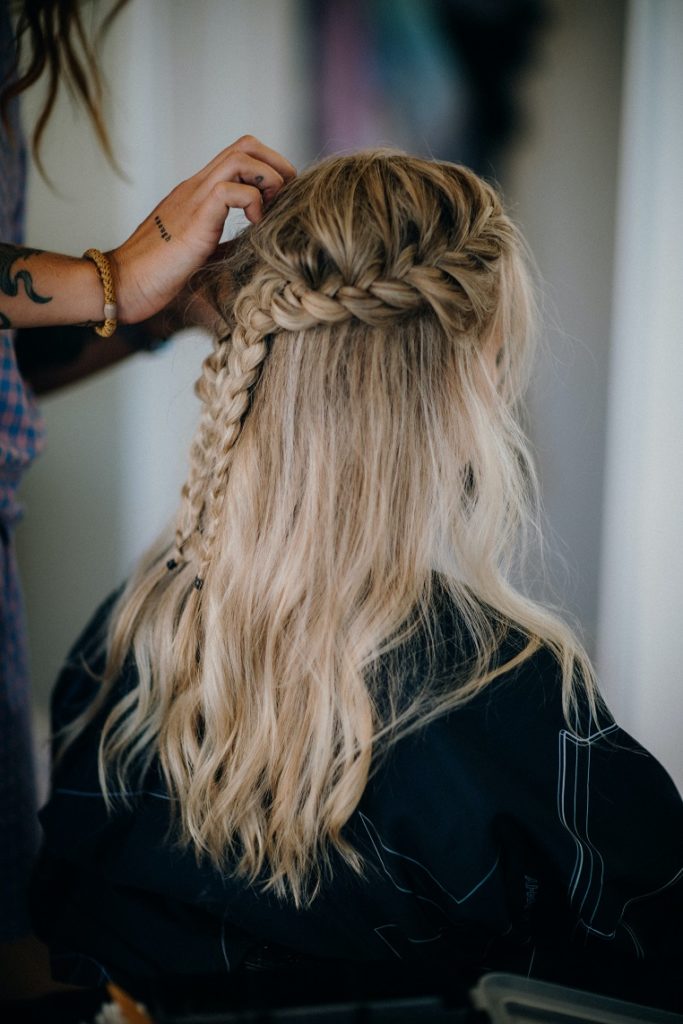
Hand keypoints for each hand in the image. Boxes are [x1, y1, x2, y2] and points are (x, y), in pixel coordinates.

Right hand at [109, 136, 294, 323]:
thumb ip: (225, 243)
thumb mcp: (202, 254)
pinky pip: (233, 189)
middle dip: (277, 164)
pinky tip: (254, 226)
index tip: (279, 200)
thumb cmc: (158, 275)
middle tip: (285, 199)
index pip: (241, 154)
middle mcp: (197, 186)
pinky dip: (254, 202)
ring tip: (269, 210)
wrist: (123, 284)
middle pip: (246, 144)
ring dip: (268, 179)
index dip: (269, 168)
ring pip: (242, 156)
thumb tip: (256, 249)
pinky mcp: (195, 217)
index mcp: (199, 193)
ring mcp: (194, 197)